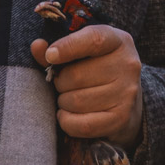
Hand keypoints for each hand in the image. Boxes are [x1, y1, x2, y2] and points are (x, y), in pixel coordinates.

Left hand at [32, 25, 143, 146]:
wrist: (125, 101)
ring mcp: (126, 93)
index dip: (68, 47)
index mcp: (118, 41)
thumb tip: (37, 46)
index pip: (94, 39)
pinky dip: (67, 121)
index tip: (50, 56)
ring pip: (76, 101)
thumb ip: (57, 49)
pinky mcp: (121, 118)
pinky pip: (82, 124)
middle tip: (63, 85)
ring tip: (69, 98)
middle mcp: (128, 65)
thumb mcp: (82, 53)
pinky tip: (68, 115)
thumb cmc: (96, 70)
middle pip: (76, 75)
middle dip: (60, 83)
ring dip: (63, 102)